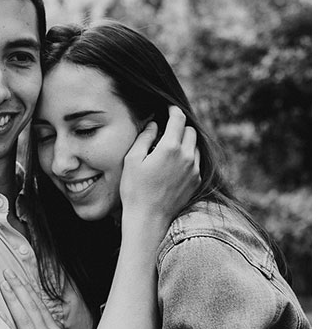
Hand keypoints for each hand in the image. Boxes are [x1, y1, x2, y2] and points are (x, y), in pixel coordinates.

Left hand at [1, 269, 72, 328]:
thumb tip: (36, 322)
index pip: (40, 307)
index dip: (29, 291)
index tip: (18, 278)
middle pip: (32, 308)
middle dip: (20, 288)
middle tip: (8, 273)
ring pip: (25, 318)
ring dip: (13, 299)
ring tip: (4, 284)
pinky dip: (8, 323)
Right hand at [119, 105, 201, 233]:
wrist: (148, 219)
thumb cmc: (135, 190)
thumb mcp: (132, 160)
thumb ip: (144, 137)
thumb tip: (154, 125)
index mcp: (170, 148)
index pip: (178, 119)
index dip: (173, 111)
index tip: (169, 109)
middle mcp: (186, 156)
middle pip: (190, 131)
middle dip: (180, 127)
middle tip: (168, 130)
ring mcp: (194, 170)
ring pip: (195, 146)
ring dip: (185, 142)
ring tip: (171, 147)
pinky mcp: (196, 181)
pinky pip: (196, 161)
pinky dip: (188, 156)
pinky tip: (175, 163)